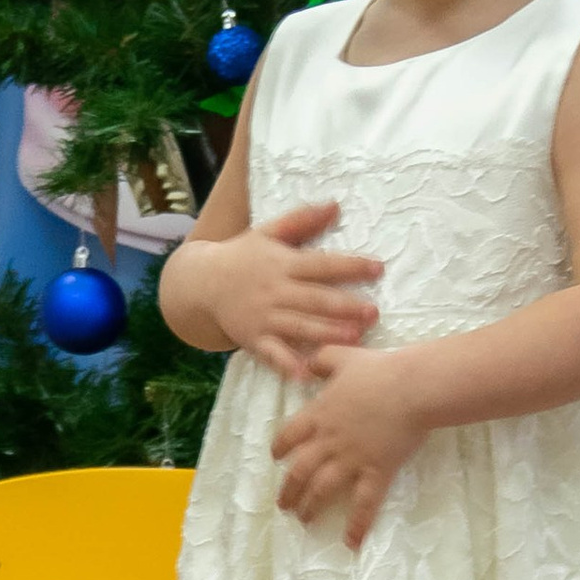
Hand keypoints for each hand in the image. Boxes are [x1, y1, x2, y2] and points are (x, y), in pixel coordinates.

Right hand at [207, 201, 383, 380]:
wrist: (201, 283)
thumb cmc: (243, 255)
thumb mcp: (268, 232)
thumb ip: (302, 220)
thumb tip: (336, 205)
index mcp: (283, 264)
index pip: (321, 264)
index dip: (350, 266)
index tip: (378, 268)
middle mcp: (275, 291)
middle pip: (314, 299)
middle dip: (345, 306)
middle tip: (373, 312)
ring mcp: (264, 318)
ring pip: (300, 327)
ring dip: (327, 333)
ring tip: (355, 338)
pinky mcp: (254, 339)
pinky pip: (273, 354)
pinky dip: (287, 366)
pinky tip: (305, 375)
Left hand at [269, 344, 428, 547]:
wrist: (411, 388)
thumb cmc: (379, 370)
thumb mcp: (341, 356)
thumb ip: (320, 360)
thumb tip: (307, 362)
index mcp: (319, 414)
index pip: (290, 436)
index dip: (280, 448)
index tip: (276, 457)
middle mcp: (329, 442)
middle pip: (299, 470)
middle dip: (289, 490)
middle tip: (284, 504)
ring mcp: (351, 459)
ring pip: (322, 489)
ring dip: (310, 507)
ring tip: (304, 520)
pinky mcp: (376, 472)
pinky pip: (363, 505)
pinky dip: (356, 526)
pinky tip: (350, 543)